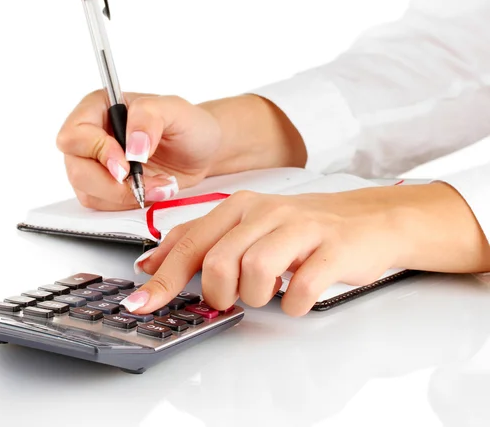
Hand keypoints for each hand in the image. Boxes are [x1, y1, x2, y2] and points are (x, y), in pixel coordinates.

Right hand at [57, 91, 221, 209]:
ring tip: (159, 184)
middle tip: (143, 183)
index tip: (127, 163)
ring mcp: (96, 165)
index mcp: (98, 108)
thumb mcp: (175, 110)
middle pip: (77, 170)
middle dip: (112, 183)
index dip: (97, 152)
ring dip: (125, 196)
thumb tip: (132, 147)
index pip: (75, 135)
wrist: (203, 151)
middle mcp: (91, 137)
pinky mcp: (107, 188)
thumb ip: (148, 118)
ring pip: (89, 192)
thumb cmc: (188, 124)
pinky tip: (154, 191)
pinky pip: (104, 205)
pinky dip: (130, 203)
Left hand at [120, 183, 489, 315]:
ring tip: (271, 293)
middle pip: (219, 262)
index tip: (141, 303)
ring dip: (258, 297)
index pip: (190, 242)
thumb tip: (153, 264)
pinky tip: (297, 297)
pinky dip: (294, 304)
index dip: (162, 277)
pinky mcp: (332, 249)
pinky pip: (300, 289)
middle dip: (220, 293)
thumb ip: (202, 241)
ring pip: (256, 273)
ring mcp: (300, 228)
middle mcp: (266, 211)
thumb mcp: (248, 226)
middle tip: (233, 298)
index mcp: (240, 205)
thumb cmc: (303, 228)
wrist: (369, 221)